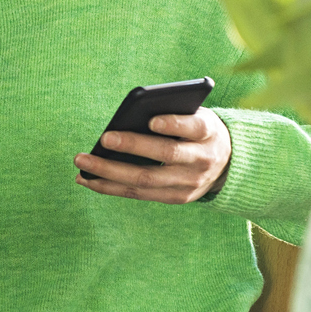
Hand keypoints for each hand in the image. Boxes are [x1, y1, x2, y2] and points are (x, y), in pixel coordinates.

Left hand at [74, 110, 231, 203]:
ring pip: (146, 180)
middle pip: (165, 154)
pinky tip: (88, 179)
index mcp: (208, 131)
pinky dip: (111, 187)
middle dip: (133, 147)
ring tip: (82, 163)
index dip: (174, 124)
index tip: (152, 120)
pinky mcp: (177, 198)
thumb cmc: (198, 130)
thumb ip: (171, 113)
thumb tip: (128, 117)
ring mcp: (190, 183)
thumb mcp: (195, 115)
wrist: (228, 163)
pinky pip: (139, 194)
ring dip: (110, 173)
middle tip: (104, 138)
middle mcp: (202, 160)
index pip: (194, 126)